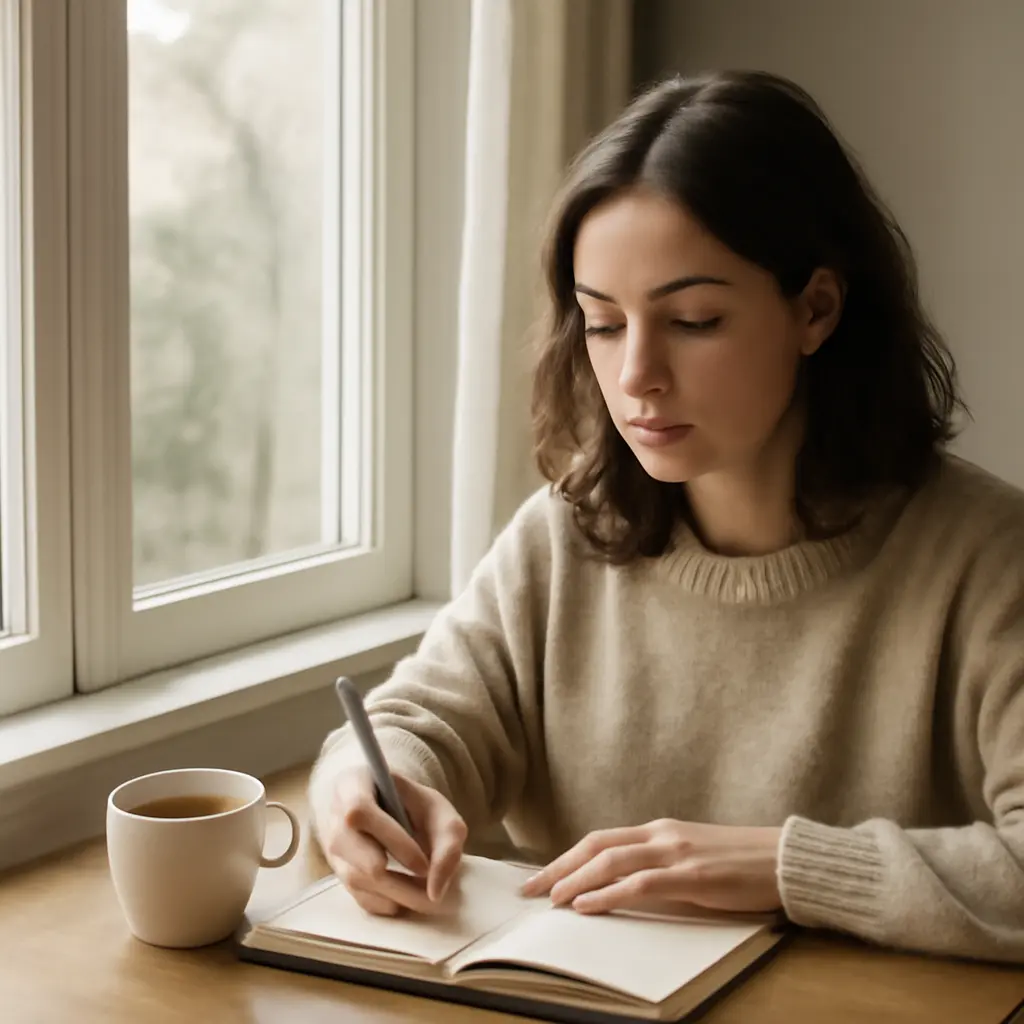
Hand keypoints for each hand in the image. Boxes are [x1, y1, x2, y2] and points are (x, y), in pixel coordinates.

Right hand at [320, 767, 467, 916]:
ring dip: (395, 895)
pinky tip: (405, 897)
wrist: (384, 806)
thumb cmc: (411, 805)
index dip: (393, 841)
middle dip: (399, 882)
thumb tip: (435, 892)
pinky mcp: (337, 873)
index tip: (424, 865)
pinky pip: (356, 897)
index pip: (360, 812)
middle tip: (432, 895)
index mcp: (353, 785)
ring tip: (424, 897)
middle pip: (358, 858)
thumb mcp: (438, 810)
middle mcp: (334, 817)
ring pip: (356, 880)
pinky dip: (384, 903)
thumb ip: (447, 844)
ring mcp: (331, 847)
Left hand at [520, 820, 781, 915]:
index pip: (600, 839)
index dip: (566, 857)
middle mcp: (660, 834)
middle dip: (558, 867)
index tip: (541, 876)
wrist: (784, 859)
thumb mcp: (692, 856)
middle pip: (595, 845)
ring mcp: (675, 852)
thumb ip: (659, 864)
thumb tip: (622, 886)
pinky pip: (640, 883)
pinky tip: (588, 905)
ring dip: (575, 880)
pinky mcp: (692, 875)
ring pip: (610, 861)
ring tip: (550, 899)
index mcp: (659, 830)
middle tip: (529, 890)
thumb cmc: (741, 863)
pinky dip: (608, 893)